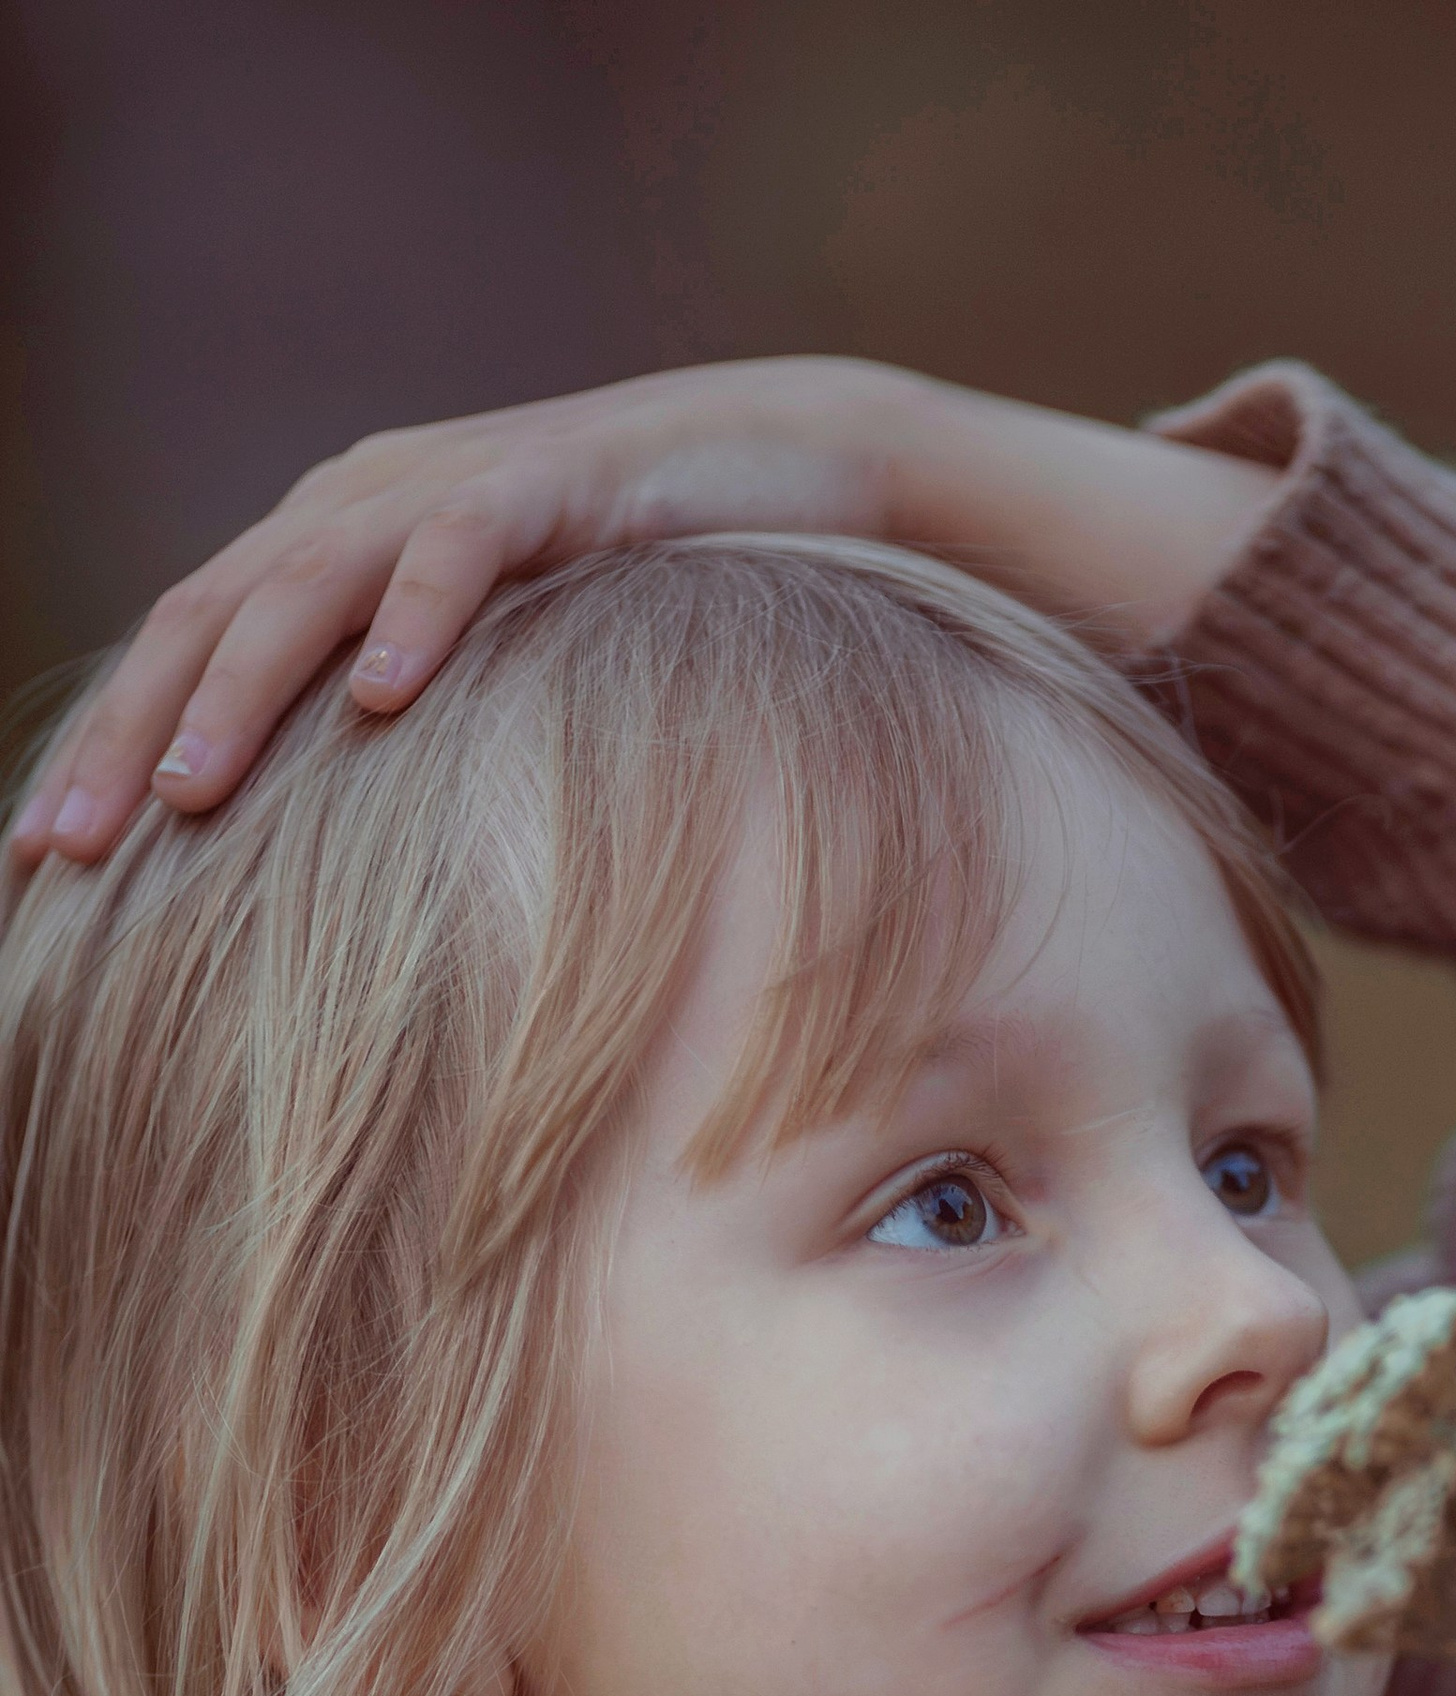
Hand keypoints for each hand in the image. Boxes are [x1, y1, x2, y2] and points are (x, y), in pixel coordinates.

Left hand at [10, 358, 1283, 867]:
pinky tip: (381, 698)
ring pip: (303, 582)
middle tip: (69, 853)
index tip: (46, 865)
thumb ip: (417, 739)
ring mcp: (450, 481)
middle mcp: (361, 499)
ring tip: (189, 798)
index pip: (185, 649)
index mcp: (331, 545)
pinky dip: (415, 615)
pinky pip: (461, 547)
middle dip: (130, 741)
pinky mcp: (552, 480)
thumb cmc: (646, 597)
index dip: (110, 750)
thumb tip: (348, 882)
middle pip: (205, 619)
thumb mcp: (502, 679)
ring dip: (237, 693)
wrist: (789, 460)